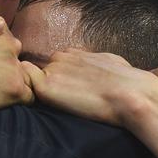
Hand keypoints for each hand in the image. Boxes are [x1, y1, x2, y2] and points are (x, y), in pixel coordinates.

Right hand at [0, 26, 34, 114]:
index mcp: (0, 30)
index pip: (12, 46)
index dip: (1, 58)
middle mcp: (12, 45)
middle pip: (20, 61)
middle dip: (9, 70)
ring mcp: (15, 67)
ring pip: (26, 79)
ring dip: (13, 85)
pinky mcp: (15, 89)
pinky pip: (29, 98)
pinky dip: (18, 101)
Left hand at [23, 49, 157, 126]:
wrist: (128, 94)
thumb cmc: (126, 80)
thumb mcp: (110, 61)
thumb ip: (95, 61)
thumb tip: (95, 66)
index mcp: (75, 53)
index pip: (58, 62)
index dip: (61, 76)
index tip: (69, 89)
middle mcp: (61, 58)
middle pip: (45, 70)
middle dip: (50, 82)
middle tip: (62, 99)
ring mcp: (52, 70)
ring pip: (36, 78)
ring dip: (42, 89)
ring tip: (56, 104)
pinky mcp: (47, 86)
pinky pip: (29, 84)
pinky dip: (30, 93)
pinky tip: (43, 103)